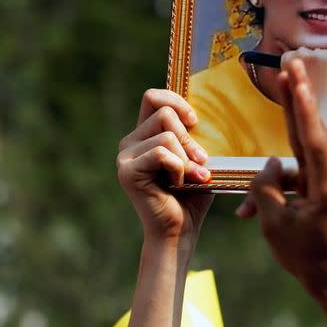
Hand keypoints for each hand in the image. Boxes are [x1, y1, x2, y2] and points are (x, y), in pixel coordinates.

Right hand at [117, 89, 212, 242]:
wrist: (180, 230)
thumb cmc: (192, 194)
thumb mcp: (196, 157)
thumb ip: (192, 134)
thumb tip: (198, 114)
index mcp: (144, 135)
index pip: (153, 97)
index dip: (175, 101)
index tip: (194, 121)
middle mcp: (130, 142)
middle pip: (164, 112)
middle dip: (190, 137)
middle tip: (200, 161)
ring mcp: (125, 156)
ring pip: (167, 135)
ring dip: (187, 158)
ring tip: (191, 177)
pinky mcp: (127, 171)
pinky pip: (162, 153)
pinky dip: (178, 168)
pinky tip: (177, 184)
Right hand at [236, 59, 326, 293]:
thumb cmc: (305, 256)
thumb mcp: (275, 224)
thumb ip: (266, 186)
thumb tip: (271, 162)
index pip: (312, 137)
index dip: (301, 106)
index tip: (296, 78)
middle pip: (311, 131)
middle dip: (297, 98)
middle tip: (292, 64)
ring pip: (297, 162)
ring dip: (271, 178)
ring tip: (251, 213)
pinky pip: (299, 177)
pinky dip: (278, 189)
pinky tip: (253, 214)